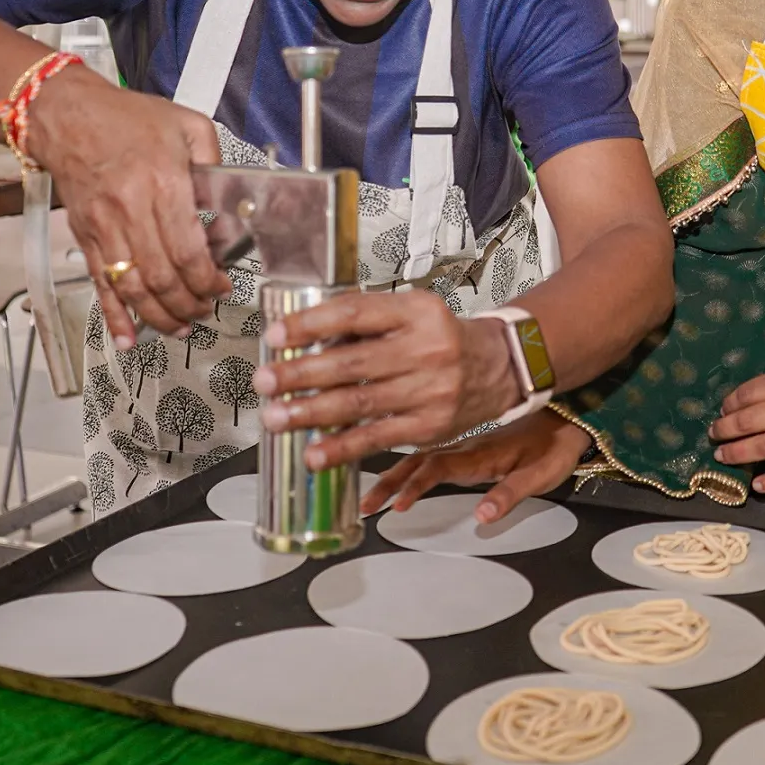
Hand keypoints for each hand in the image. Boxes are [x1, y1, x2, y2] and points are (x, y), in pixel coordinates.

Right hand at [29, 71, 227, 348]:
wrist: (68, 116)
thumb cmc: (127, 119)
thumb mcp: (187, 125)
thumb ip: (214, 163)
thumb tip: (232, 202)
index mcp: (163, 183)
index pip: (189, 251)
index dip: (209, 280)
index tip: (222, 287)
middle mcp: (131, 210)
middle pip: (164, 277)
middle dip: (190, 304)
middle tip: (205, 310)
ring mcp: (105, 228)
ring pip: (134, 288)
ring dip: (160, 317)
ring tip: (181, 327)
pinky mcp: (86, 238)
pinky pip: (101, 285)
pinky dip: (115, 315)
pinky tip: (128, 338)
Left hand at [253, 293, 521, 469]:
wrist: (500, 368)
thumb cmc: (444, 338)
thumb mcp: (413, 311)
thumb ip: (366, 319)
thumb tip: (304, 332)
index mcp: (417, 311)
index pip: (355, 313)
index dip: (310, 324)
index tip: (276, 335)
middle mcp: (426, 349)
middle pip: (352, 363)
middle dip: (300, 374)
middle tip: (264, 381)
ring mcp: (430, 391)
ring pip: (360, 403)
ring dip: (310, 413)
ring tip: (276, 417)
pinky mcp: (429, 426)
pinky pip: (377, 438)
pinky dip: (341, 448)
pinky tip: (314, 453)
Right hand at [363, 412, 590, 523]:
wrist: (571, 416)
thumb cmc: (556, 447)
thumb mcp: (541, 474)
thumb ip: (511, 494)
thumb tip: (481, 517)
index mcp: (481, 453)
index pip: (440, 468)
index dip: (416, 486)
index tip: (396, 505)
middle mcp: (466, 445)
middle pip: (419, 462)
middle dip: (389, 482)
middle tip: (365, 504)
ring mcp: (465, 442)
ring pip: (419, 455)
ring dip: (393, 474)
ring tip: (370, 495)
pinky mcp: (467, 444)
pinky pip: (429, 450)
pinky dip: (406, 462)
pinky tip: (394, 471)